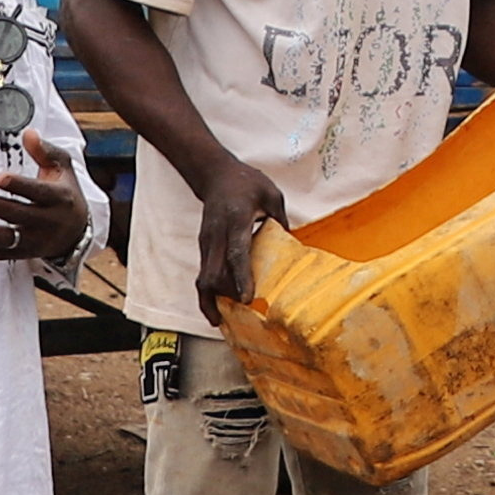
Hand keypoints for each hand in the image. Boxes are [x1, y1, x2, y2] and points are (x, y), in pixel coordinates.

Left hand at [0, 155, 89, 265]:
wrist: (76, 232)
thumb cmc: (64, 193)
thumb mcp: (62, 169)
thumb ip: (45, 151)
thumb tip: (28, 134)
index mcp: (58, 198)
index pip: (38, 192)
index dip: (19, 185)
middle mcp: (46, 222)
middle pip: (16, 215)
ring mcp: (33, 241)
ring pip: (4, 240)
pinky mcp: (21, 253)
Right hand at [193, 162, 293, 311]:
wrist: (214, 174)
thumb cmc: (246, 182)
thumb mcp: (270, 194)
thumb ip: (280, 218)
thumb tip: (291, 246)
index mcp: (235, 221)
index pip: (236, 253)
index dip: (241, 278)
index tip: (246, 299)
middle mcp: (216, 235)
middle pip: (213, 273)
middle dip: (224, 297)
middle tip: (239, 316)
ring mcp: (206, 242)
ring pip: (203, 277)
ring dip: (212, 300)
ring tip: (223, 320)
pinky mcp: (203, 247)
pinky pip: (203, 274)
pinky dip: (209, 292)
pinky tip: (217, 307)